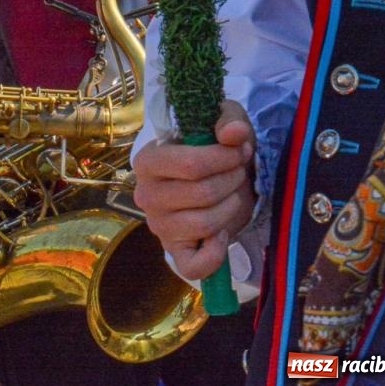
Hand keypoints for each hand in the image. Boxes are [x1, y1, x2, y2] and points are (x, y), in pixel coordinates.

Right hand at [132, 100, 255, 281]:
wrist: (213, 183)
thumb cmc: (214, 152)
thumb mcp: (223, 124)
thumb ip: (229, 120)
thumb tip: (233, 133)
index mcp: (147, 161)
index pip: (189, 165)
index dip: (224, 158)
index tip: (239, 151)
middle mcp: (145, 194)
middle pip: (202, 193)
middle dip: (232, 181)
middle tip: (239, 173)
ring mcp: (158, 225)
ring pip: (204, 224)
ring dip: (230, 208)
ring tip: (233, 195)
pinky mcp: (174, 251)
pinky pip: (194, 265)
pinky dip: (215, 254)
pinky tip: (222, 235)